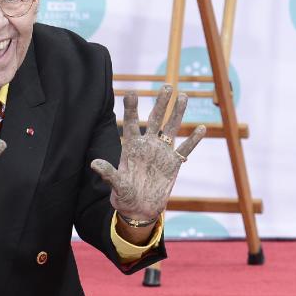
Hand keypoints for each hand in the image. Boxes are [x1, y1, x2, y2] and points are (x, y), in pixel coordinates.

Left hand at [90, 86, 205, 221]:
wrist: (140, 209)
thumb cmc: (124, 197)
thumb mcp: (116, 185)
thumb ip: (108, 173)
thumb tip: (94, 164)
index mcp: (131, 148)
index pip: (130, 124)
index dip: (131, 109)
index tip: (131, 93)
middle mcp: (147, 145)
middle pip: (155, 119)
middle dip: (160, 103)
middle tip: (166, 86)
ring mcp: (162, 153)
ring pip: (171, 128)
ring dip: (177, 113)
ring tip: (183, 96)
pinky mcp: (173, 163)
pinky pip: (185, 149)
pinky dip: (194, 140)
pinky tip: (202, 128)